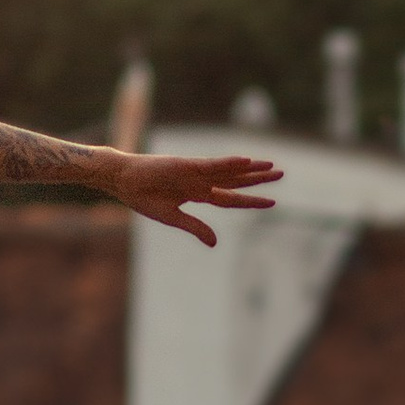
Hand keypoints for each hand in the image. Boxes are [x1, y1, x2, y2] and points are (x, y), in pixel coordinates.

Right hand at [112, 152, 282, 248]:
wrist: (123, 181)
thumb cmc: (142, 197)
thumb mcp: (171, 217)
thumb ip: (195, 227)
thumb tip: (215, 243)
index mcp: (198, 195)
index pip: (230, 198)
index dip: (250, 200)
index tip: (271, 201)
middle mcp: (201, 181)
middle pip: (235, 181)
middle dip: (258, 179)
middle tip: (280, 174)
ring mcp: (195, 172)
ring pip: (229, 171)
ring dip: (250, 168)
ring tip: (271, 166)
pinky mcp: (186, 165)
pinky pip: (212, 165)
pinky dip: (229, 163)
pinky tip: (246, 161)